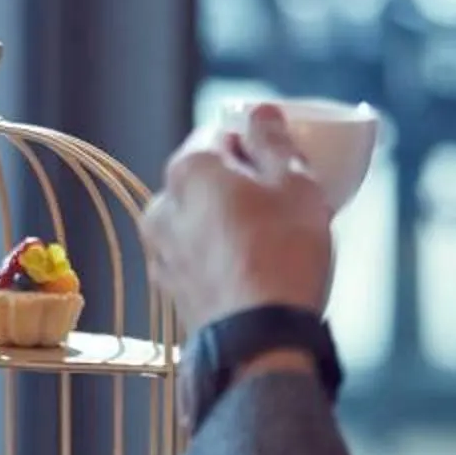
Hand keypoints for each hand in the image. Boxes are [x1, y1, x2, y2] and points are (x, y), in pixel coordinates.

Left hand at [142, 104, 335, 333]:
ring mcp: (160, 249)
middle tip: (283, 200)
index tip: (280, 158)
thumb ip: (274, 141)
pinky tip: (254, 269)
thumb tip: (260, 114)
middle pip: (205, 177)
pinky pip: (196, 254)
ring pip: (199, 218)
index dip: (253, 140)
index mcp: (188, 169)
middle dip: (240, 182)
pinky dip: (220, 253)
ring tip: (274, 240)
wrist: (260, 340)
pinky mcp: (168, 286)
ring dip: (229, 220)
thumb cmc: (282, 256)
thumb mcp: (295, 183)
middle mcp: (162, 205)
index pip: (218, 133)